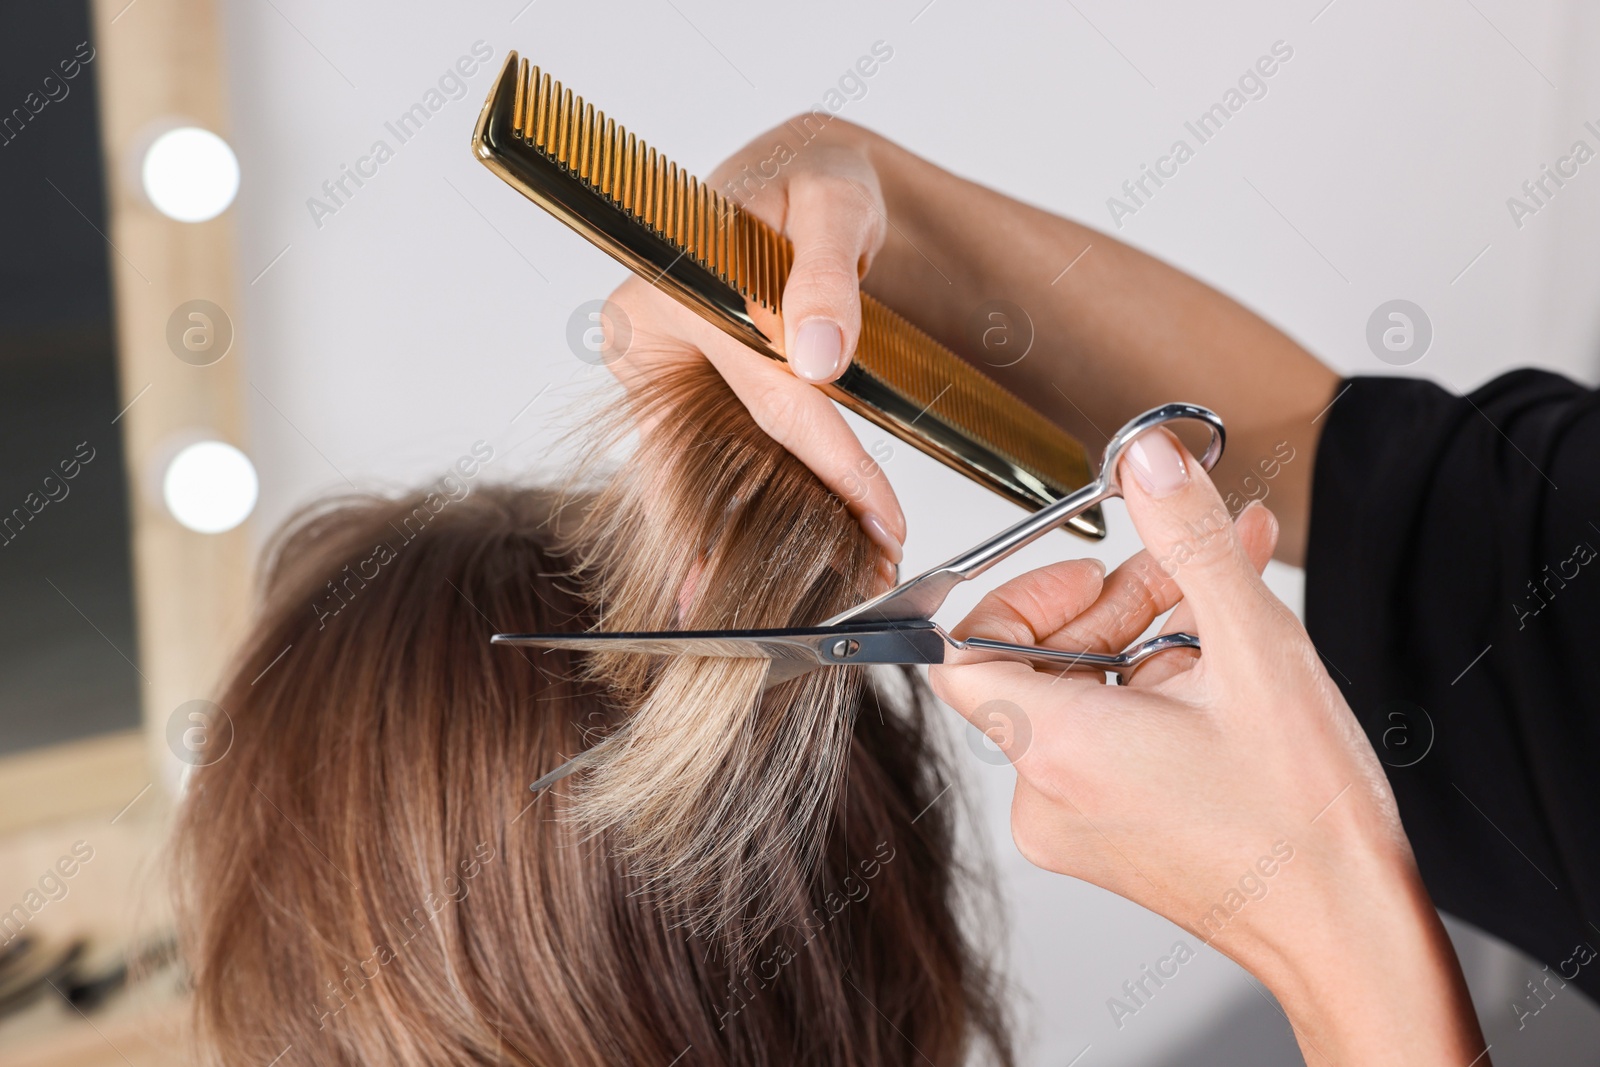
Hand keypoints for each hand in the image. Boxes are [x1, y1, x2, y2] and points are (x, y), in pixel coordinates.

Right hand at [599, 119, 904, 571]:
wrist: (799, 182)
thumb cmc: (812, 184)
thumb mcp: (832, 204)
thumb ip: (824, 275)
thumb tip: (820, 356)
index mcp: (661, 296)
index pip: (760, 396)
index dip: (828, 461)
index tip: (880, 515)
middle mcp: (645, 345)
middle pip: (720, 458)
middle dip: (790, 526)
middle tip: (865, 576)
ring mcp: (658, 380)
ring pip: (706, 477)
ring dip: (761, 536)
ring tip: (837, 578)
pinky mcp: (677, 402)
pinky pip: (711, 466)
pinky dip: (752, 510)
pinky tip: (793, 550)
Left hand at [929, 429, 1486, 1064]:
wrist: (1348, 934)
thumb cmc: (1307, 825)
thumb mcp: (1255, 649)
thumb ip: (1188, 541)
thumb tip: (1149, 463)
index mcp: (1058, 749)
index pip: (961, 650)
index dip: (1019, 595)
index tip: (1086, 573)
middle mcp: (1045, 794)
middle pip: (1034, 663)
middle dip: (1114, 604)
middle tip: (1185, 573)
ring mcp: (1071, 823)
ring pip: (1077, 697)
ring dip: (1144, 640)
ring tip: (1222, 612)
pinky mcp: (1103, 838)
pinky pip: (1100, 741)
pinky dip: (1148, 693)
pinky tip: (1216, 666)